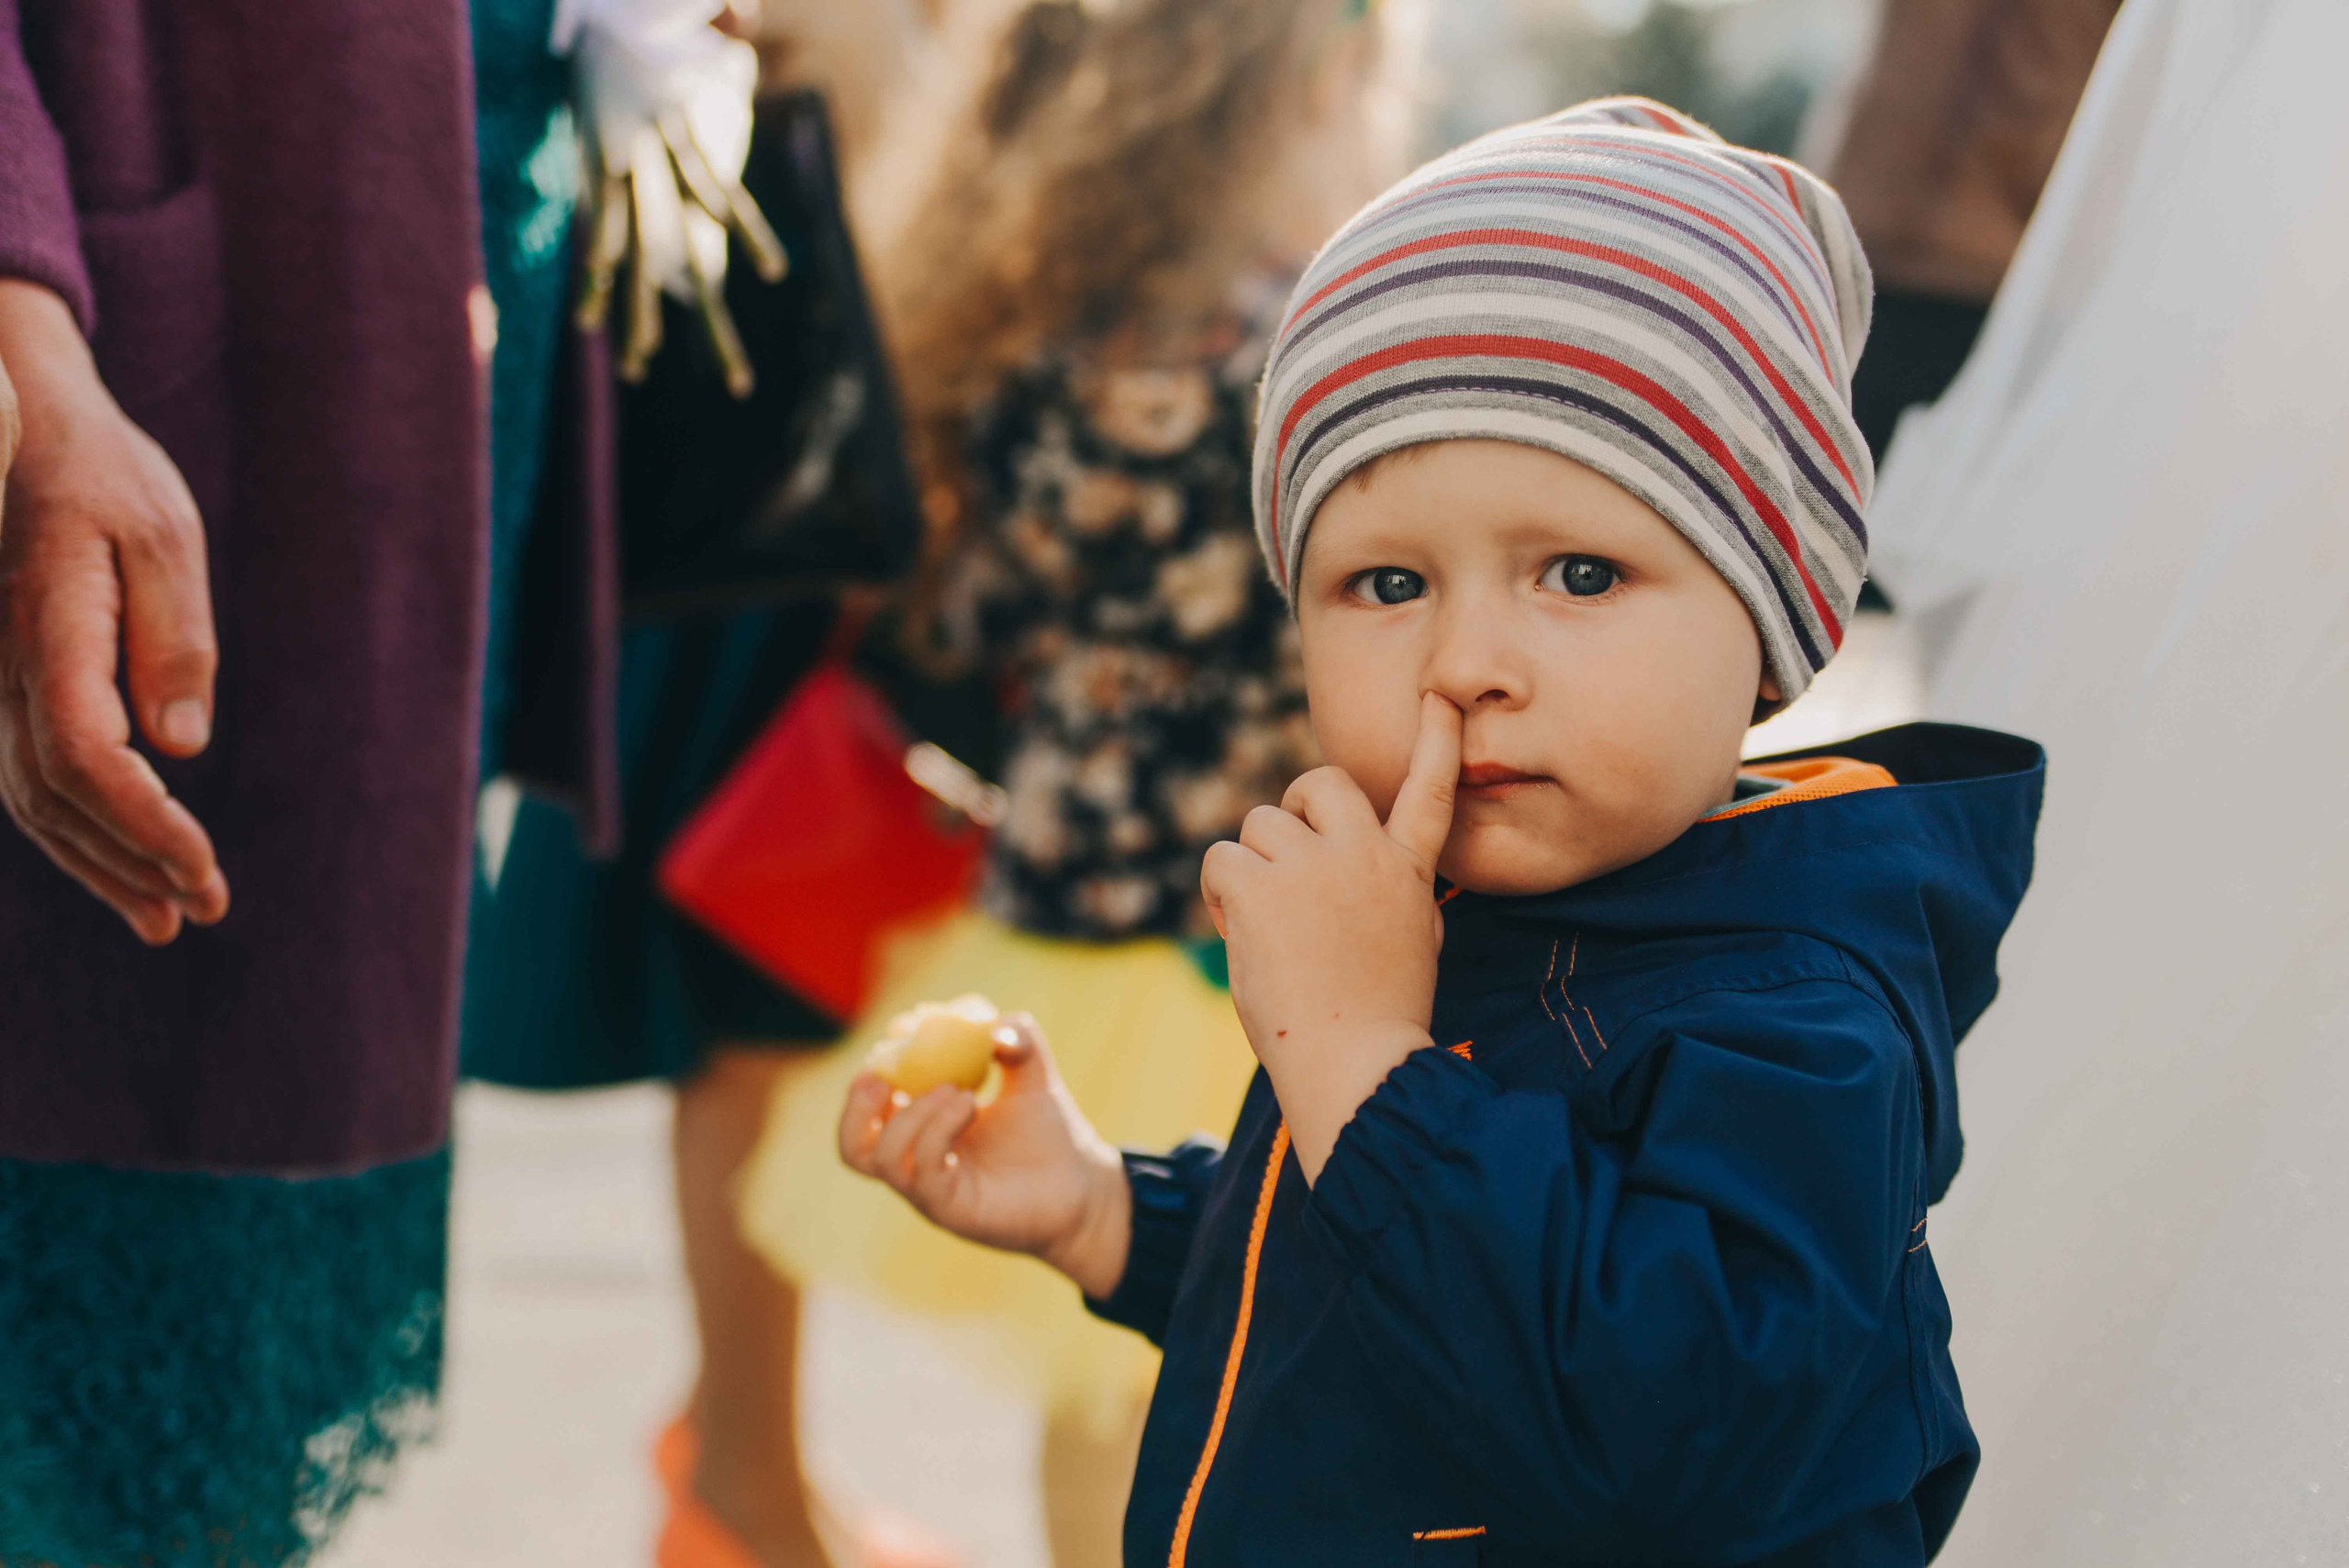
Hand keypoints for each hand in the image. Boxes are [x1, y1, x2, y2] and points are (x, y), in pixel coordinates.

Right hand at [0, 280, 228, 943]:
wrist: (29, 430)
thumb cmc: (106, 477)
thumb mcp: (164, 536)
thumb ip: (174, 637)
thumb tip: (182, 743)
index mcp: (47, 631)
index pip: (86, 758)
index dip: (144, 825)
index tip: (204, 868)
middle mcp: (2, 669)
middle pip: (58, 798)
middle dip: (132, 864)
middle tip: (205, 911)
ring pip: (34, 802)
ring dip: (101, 866)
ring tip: (168, 918)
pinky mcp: (1, 688)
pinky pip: (26, 779)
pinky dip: (75, 832)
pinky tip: (120, 866)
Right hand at [838, 1013, 1133, 1298]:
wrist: (1086, 1188)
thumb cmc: (1050, 1135)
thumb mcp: (1033, 1075)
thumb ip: (1017, 1039)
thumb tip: (992, 1028)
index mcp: (923, 1131)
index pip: (870, 1109)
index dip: (872, 1072)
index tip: (900, 1033)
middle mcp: (918, 1163)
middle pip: (853, 1145)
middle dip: (857, 1105)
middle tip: (885, 1074)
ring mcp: (931, 1190)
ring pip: (879, 1157)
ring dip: (908, 1113)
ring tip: (957, 1091)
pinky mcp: (951, 1210)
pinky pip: (922, 1172)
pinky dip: (937, 1130)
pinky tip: (971, 1105)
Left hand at [1201, 692, 1461, 1181]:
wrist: (1355, 1063)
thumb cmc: (1380, 1016)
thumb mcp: (1410, 941)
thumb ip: (1387, 890)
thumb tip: (1350, 867)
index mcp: (1408, 870)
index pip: (1431, 790)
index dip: (1437, 739)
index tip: (1439, 696)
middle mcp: (1363, 854)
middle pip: (1318, 784)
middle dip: (1293, 813)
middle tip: (1286, 864)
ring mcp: (1311, 868)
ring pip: (1258, 826)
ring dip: (1252, 868)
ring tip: (1268, 927)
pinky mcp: (1259, 889)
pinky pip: (1221, 859)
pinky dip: (1219, 894)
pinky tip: (1238, 931)